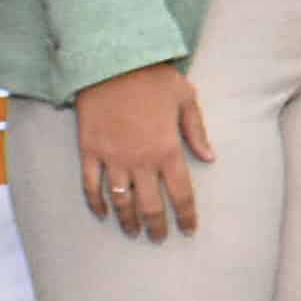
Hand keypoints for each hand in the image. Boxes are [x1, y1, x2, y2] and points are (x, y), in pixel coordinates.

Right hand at [66, 62, 211, 241]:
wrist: (112, 62)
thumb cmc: (153, 77)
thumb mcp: (186, 98)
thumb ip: (197, 131)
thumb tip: (210, 157)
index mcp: (168, 150)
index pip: (181, 195)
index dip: (186, 216)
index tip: (188, 230)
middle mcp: (141, 161)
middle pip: (150, 206)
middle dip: (157, 227)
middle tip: (159, 238)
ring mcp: (113, 158)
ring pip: (121, 202)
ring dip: (128, 221)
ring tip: (133, 232)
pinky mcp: (90, 151)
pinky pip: (91, 186)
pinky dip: (96, 203)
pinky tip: (103, 213)